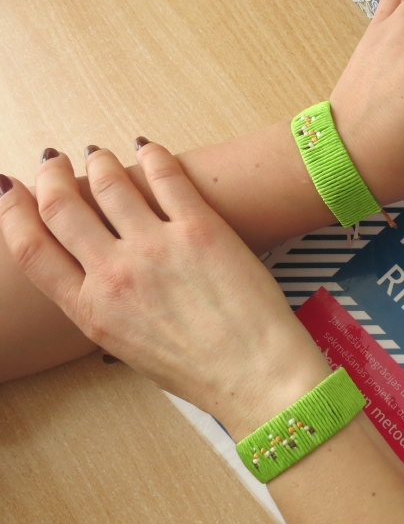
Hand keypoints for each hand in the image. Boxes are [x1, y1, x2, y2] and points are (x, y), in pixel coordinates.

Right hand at [0, 145, 330, 438]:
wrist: (258, 374)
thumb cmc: (201, 371)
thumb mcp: (129, 350)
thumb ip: (103, 308)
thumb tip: (94, 273)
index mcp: (90, 311)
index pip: (31, 248)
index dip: (13, 211)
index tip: (9, 188)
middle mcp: (115, 275)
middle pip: (62, 207)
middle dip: (51, 176)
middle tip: (53, 160)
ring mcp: (156, 248)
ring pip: (108, 183)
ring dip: (99, 162)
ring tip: (100, 153)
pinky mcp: (201, 230)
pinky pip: (166, 177)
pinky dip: (152, 156)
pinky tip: (148, 149)